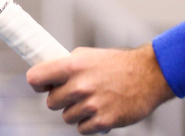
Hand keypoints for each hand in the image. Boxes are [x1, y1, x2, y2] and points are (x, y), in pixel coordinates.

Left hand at [28, 44, 174, 133]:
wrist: (149, 75)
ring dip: (78, 111)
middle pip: (51, 103)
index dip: (38, 83)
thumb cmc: (119, 65)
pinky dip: (90, 123)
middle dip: (62, 99)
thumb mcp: (89, 55)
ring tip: (95, 99)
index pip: (35, 78)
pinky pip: (82, 129)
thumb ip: (67, 65)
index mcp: (73, 65)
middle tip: (78, 92)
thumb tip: (46, 76)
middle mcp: (79, 85)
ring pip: (67, 117)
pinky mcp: (102, 122)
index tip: (43, 85)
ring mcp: (91, 105)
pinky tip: (102, 109)